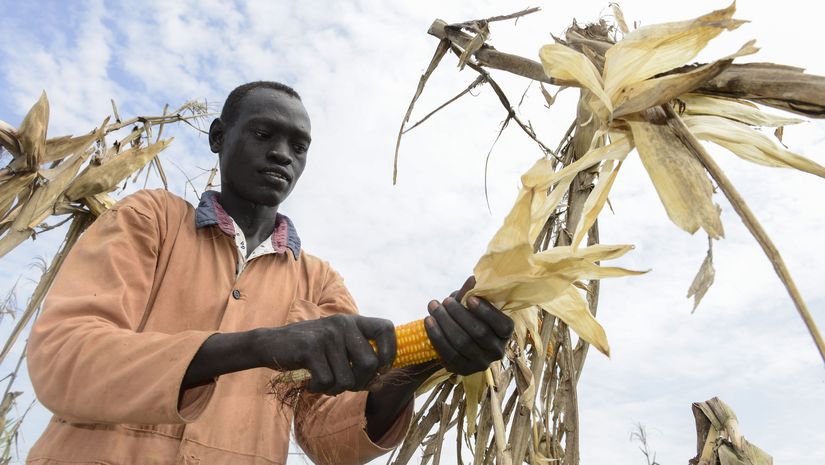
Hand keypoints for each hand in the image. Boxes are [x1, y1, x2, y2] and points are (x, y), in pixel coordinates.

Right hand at [253, 315, 395, 394]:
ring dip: (336, 388)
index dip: (390, 352)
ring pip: (348, 379)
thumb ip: (359, 360)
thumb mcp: (337, 347)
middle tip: (343, 383)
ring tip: (323, 380)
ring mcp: (326, 335)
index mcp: (353, 321)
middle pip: (370, 364)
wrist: (271, 344)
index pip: (387, 329)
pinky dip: (318, 388)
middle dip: (360, 382)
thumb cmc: (310, 350)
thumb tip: (380, 383)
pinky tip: (310, 381)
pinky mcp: (310, 349)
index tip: (381, 368)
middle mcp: (342, 324)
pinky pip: (327, 382)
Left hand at [424, 276, 513, 375]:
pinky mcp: (464, 370)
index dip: (486, 312)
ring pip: (462, 343)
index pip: (503, 325)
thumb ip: (472, 293)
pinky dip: (436, 336)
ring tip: (433, 306)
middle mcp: (497, 351)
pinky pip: (449, 353)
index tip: (469, 298)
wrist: (454, 339)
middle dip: (459, 314)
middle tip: (445, 301)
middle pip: (479, 333)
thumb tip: (473, 279)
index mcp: (505, 333)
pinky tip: (428, 321)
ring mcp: (481, 363)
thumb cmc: (467, 315)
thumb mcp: (471, 303)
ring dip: (445, 322)